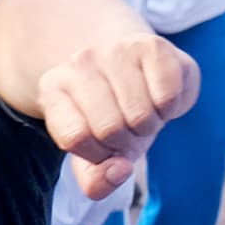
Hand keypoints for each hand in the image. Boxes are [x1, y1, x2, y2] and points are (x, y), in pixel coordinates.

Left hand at [30, 27, 197, 200]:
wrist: (136, 70)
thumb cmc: (113, 115)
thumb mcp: (98, 154)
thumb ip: (97, 179)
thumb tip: (118, 172)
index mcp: (53, 89)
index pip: (75, 138)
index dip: (97, 154)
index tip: (103, 145)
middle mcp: (78, 63)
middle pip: (109, 129)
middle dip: (128, 141)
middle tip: (129, 127)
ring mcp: (114, 50)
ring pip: (140, 115)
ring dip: (151, 126)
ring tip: (144, 111)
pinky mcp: (151, 45)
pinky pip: (167, 96)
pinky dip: (171, 109)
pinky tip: (160, 97)